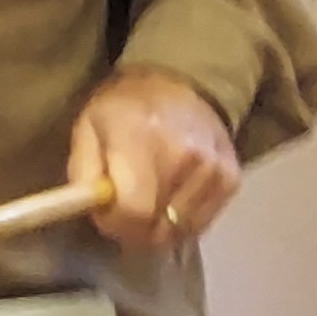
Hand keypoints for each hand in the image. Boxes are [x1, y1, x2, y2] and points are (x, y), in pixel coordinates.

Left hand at [69, 66, 240, 250]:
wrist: (177, 86)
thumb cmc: (122, 111)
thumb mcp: (87, 131)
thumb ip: (84, 176)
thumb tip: (96, 212)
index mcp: (140, 138)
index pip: (135, 209)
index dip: (116, 224)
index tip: (106, 216)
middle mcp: (184, 155)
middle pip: (160, 225)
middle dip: (135, 230)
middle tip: (123, 213)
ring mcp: (214, 168)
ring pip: (182, 230)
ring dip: (159, 228)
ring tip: (147, 203)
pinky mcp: (232, 179)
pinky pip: (202, 223)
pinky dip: (182, 222)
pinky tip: (169, 200)